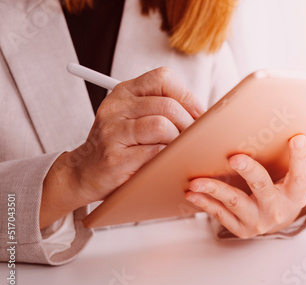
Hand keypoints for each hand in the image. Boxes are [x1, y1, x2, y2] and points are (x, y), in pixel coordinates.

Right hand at [41, 67, 204, 226]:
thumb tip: (208, 114)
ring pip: (162, 126)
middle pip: (168, 105)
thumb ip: (165, 110)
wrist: (84, 172)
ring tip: (178, 150)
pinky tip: (167, 162)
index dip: (187, 96)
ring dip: (179, 141)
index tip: (198, 115)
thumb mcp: (137, 118)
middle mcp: (116, 107)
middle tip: (195, 139)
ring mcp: (112, 132)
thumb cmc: (121, 145)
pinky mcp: (115, 157)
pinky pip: (154, 152)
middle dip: (189, 124)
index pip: (162, 78)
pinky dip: (168, 157)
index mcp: (124, 92)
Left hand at [184, 135, 305, 238]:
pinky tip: (192, 192)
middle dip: (249, 172)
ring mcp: (258, 220)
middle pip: (263, 188)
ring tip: (198, 180)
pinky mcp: (241, 228)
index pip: (302, 176)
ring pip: (236, 203)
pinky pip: (220, 215)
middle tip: (235, 157)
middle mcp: (278, 209)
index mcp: (297, 193)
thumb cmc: (293, 188)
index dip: (301, 158)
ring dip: (216, 190)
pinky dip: (205, 203)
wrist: (280, 218)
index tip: (297, 138)